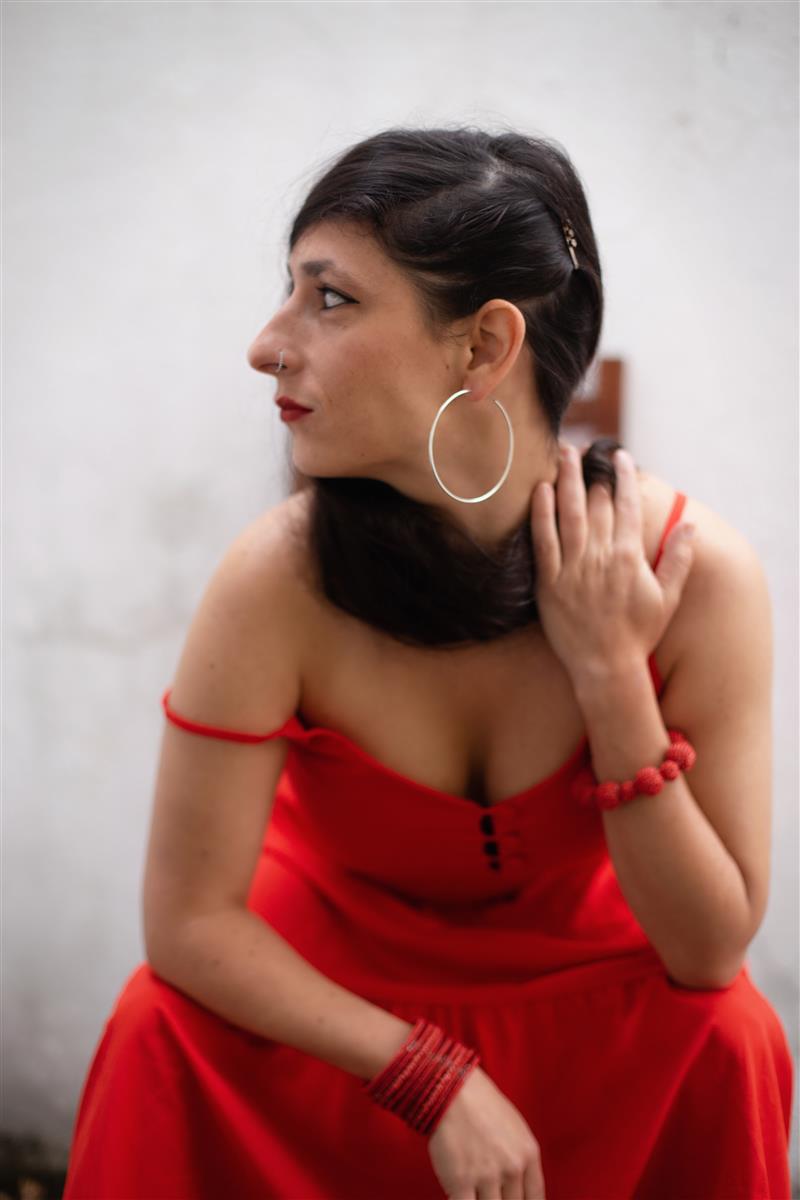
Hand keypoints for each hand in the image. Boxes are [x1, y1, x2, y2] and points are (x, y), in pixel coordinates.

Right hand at [427, 1065, 545, 1198]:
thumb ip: (520, 1158)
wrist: (451, 1088)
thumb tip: (519, 1186)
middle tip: (489, 1193)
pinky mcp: (460, 1181)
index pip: (535, 1198)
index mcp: (528, 1154)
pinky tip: (458, 1194)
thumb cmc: (480, 1104)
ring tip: (475, 1192)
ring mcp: (487, 1175)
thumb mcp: (514, 1127)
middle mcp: (512, 1167)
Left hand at [530, 444, 695, 680]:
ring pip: (569, 513)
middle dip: (591, 472)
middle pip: (596, 503)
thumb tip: (690, 525)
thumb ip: (678, 558)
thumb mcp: (667, 597)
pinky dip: (541, 512)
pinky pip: (543, 539)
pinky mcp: (549, 581)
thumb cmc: (639, 633)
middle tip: (584, 448)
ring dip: (566, 480)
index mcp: (629, 557)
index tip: (620, 457)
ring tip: (562, 454)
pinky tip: (540, 490)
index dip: (624, 478)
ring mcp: (573, 568)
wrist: (605, 666)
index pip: (627, 506)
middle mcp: (601, 557)